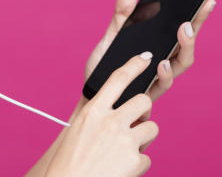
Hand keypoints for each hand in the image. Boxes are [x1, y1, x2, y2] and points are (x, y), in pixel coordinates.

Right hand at [47, 52, 160, 176]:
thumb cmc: (69, 162)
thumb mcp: (79, 131)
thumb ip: (100, 117)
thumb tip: (126, 114)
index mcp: (92, 111)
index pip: (118, 79)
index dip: (134, 65)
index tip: (145, 57)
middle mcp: (110, 122)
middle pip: (143, 101)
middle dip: (144, 110)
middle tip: (138, 120)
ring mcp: (125, 141)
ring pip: (152, 128)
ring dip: (143, 138)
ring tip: (127, 150)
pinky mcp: (135, 161)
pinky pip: (147, 157)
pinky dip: (138, 164)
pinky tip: (123, 169)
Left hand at [82, 0, 216, 120]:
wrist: (90, 94)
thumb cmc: (103, 66)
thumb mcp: (111, 36)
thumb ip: (122, 15)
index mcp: (157, 45)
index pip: (183, 29)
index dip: (198, 16)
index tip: (208, 0)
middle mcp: (163, 61)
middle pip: (187, 46)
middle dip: (194, 31)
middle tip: (190, 19)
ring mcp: (158, 78)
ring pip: (181, 64)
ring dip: (185, 49)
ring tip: (182, 33)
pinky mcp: (148, 93)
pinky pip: (162, 85)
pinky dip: (165, 74)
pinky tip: (162, 63)